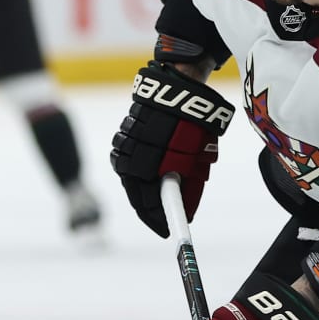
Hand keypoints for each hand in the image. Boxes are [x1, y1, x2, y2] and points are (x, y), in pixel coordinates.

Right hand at [109, 61, 234, 236]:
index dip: (159, 221)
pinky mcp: (124, 133)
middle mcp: (127, 159)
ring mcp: (123, 145)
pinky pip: (131, 161)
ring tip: (161, 197)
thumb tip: (187, 212)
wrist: (178, 88)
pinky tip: (154, 174)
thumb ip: (189, 189)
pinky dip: (143, 172)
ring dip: (146, 189)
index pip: (147, 206)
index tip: (167, 231)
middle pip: (137, 195)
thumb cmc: (191, 126)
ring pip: (133, 178)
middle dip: (151, 208)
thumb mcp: (195, 161)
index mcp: (143, 169)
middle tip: (165, 217)